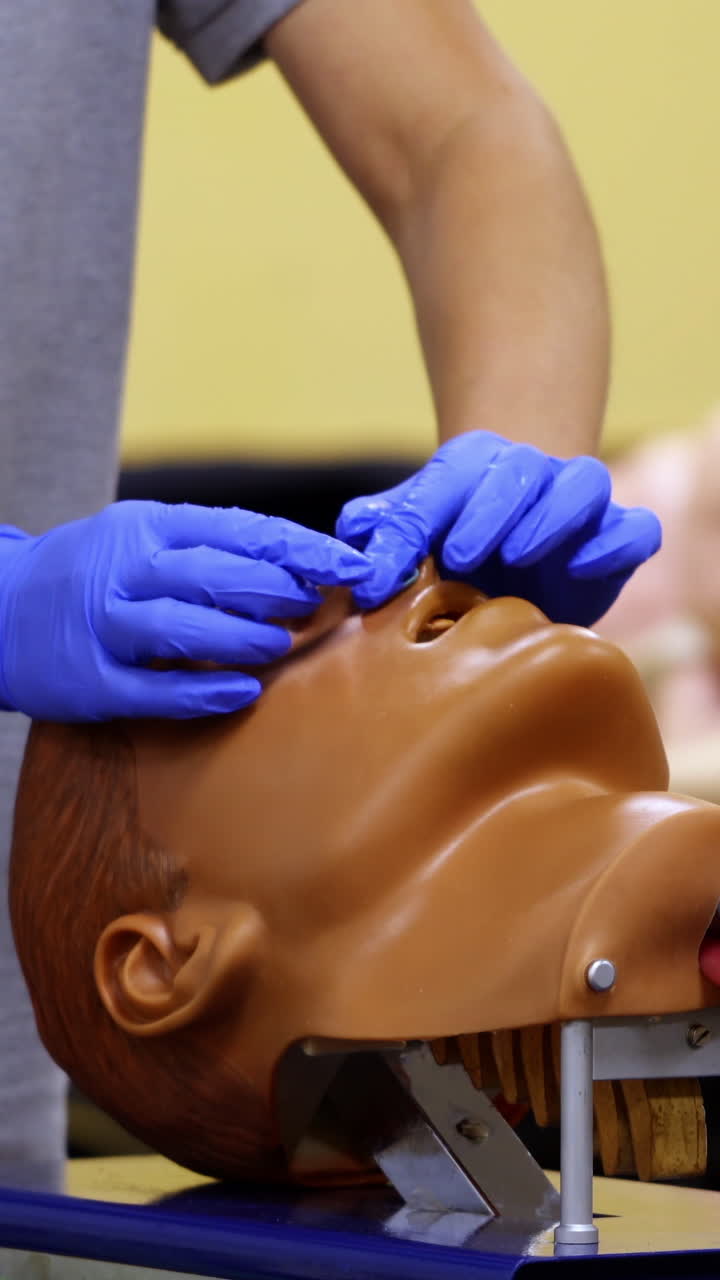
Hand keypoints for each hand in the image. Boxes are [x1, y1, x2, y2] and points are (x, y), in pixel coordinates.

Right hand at [0, 501, 369, 720]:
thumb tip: (297, 564)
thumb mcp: (140, 537)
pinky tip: (243, 692)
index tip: (350, 565)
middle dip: (277, 588)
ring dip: (243, 637)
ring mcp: (105, 626)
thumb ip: (208, 546)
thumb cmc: (89, 572)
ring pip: (183, 628)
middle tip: (318, 604)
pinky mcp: (91, 681)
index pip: (238, 530)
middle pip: (213, 573)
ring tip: (281, 644)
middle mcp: (125, 571)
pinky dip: (202, 690)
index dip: (300, 548)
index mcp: (147, 527)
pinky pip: (153, 688)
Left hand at [337, 431, 660, 625]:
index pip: (452, 478)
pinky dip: (616, 543)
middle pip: (520, 472)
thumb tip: (352, 535)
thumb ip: (381, 531)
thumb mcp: (413, 533)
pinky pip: (634, 528)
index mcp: (475, 465)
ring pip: (583, 484)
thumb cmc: (454, 543)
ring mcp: (581, 502)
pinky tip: (584, 566)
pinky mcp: (618, 537)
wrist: (519, 555)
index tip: (424, 551)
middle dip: (490, 510)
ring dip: (551, 518)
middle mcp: (534, 472)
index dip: (435, 512)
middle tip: (460, 556)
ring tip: (517, 556)